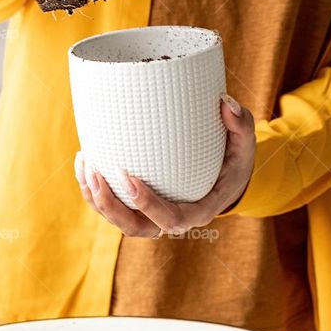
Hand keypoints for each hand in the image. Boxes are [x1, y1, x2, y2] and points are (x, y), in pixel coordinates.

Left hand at [74, 94, 255, 236]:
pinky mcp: (140, 208)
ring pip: (119, 220)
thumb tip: (224, 103)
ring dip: (96, 199)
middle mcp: (172, 221)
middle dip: (111, 206)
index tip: (128, 175)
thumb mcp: (245, 144)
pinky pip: (114, 208)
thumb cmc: (235, 160)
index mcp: (198, 211)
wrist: (227, 176)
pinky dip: (94, 192)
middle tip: (96, 173)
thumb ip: (240, 124)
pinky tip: (84, 162)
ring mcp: (153, 217)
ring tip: (85, 164)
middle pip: (136, 228)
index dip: (146, 204)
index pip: (170, 219)